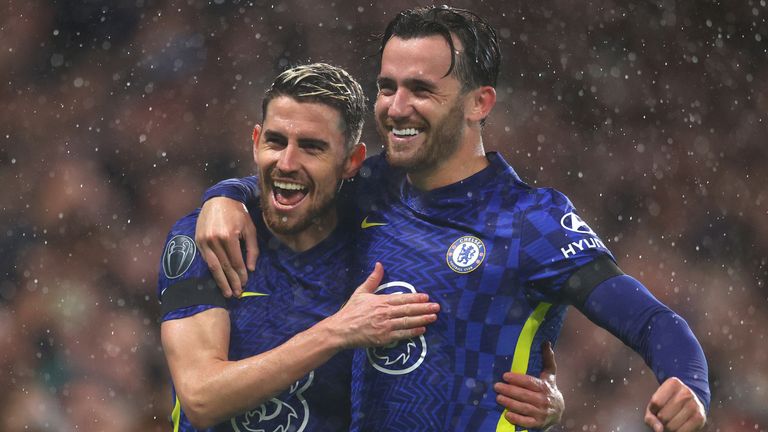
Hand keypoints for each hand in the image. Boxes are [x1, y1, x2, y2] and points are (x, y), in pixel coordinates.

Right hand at [195, 197, 257, 297]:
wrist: (219, 199)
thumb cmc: (238, 214)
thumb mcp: (250, 229)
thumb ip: (252, 249)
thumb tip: (251, 269)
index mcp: (228, 236)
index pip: (236, 261)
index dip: (240, 275)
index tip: (245, 284)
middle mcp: (214, 239)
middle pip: (224, 266)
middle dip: (231, 282)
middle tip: (237, 294)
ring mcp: (204, 240)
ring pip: (213, 266)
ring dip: (220, 281)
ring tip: (227, 293)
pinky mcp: (198, 241)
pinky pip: (206, 259)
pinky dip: (212, 271)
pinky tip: (217, 279)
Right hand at [324, 263, 439, 348]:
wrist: (341, 330)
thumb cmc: (351, 311)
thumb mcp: (361, 292)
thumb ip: (373, 279)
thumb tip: (379, 264)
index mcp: (381, 301)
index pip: (402, 298)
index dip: (416, 297)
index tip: (427, 297)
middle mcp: (385, 313)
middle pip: (408, 310)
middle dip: (424, 308)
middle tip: (437, 307)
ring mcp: (385, 326)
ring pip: (407, 322)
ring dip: (422, 319)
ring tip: (433, 317)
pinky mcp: (384, 338)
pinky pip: (402, 335)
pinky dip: (413, 332)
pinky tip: (422, 330)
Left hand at [494, 341, 562, 429]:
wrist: (559, 411)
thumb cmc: (549, 389)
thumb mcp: (550, 374)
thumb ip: (547, 358)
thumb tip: (546, 341)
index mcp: (545, 387)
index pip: (529, 382)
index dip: (517, 379)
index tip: (505, 376)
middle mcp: (544, 400)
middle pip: (525, 395)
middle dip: (510, 391)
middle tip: (496, 386)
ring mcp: (541, 413)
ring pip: (524, 408)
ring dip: (510, 403)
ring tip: (498, 398)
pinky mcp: (538, 424)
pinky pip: (527, 422)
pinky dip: (517, 419)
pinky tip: (507, 414)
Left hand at [645, 377, 705, 431]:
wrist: (691, 404)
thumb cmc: (668, 404)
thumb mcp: (655, 406)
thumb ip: (651, 417)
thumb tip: (659, 430)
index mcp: (673, 383)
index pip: (656, 403)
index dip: (653, 409)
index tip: (658, 407)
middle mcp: (686, 392)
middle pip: (663, 416)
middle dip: (661, 420)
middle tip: (666, 416)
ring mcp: (695, 404)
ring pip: (671, 425)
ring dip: (668, 427)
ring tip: (672, 420)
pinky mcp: (700, 417)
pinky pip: (682, 431)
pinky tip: (679, 425)